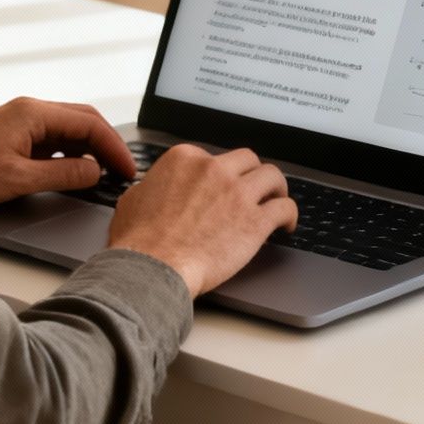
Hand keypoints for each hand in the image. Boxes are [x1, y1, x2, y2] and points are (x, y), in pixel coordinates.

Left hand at [0, 97, 137, 206]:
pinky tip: (74, 170)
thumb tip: (94, 172)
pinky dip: (69, 152)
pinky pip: (52, 138)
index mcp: (34, 114)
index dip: (113, 148)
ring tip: (104, 173)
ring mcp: (22, 120)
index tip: (126, 169)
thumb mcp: (19, 179)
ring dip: (89, 149)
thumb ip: (62, 174)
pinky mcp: (14, 132)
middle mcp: (30, 110)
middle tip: (122, 171)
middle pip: (83, 120)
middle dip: (107, 145)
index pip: (89, 124)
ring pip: (68, 129)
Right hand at [106, 145, 296, 296]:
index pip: (213, 156)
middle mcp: (214, 169)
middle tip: (254, 188)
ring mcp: (237, 193)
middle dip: (252, 174)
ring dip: (277, 188)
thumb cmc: (138, 241)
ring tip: (277, 199)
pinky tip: (287, 225)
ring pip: (273, 176)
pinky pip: (285, 208)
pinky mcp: (255, 220)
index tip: (223, 186)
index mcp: (185, 159)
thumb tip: (153, 190)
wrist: (152, 267)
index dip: (220, 173)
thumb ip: (152, 187)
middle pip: (247, 160)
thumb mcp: (133, 200)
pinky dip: (289, 215)